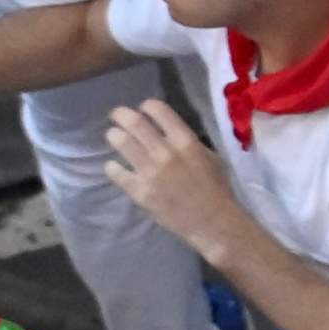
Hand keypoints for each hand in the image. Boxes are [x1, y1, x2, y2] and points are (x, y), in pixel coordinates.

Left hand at [99, 99, 246, 256]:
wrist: (212, 224)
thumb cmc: (216, 189)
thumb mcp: (209, 156)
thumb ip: (187, 142)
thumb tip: (168, 133)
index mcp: (185, 141)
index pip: (158, 110)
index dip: (147, 106)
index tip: (143, 109)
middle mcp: (165, 152)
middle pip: (135, 123)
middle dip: (122, 115)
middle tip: (117, 115)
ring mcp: (150, 172)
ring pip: (122, 143)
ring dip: (114, 135)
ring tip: (113, 136)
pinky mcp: (140, 193)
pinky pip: (117, 173)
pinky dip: (112, 167)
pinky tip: (113, 166)